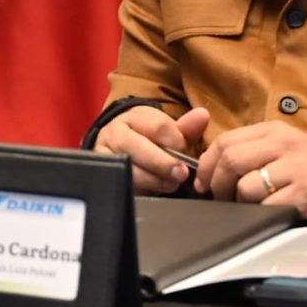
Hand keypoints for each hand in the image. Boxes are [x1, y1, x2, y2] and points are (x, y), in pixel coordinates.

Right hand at [94, 105, 211, 194]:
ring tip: (170, 185)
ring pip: (126, 166)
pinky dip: (138, 188)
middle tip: (181, 174)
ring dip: (152, 178)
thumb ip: (187, 127)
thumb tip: (203, 115)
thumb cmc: (149, 141)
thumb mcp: (167, 133)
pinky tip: (152, 191)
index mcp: (134, 117)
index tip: (184, 151)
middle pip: (136, 145)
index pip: (157, 126)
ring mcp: (105, 153)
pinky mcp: (103, 173)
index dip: (175, 141)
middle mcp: (115, 132)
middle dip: (162, 162)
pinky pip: (119, 181)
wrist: (119, 151)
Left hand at [197, 120, 306, 217]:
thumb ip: (253, 150)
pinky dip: (260, 213)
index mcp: (275, 130)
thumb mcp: (286, 147)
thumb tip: (212, 168)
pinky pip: (266, 206)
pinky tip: (269, 212)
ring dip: (239, 202)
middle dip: (218, 185)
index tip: (204, 182)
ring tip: (248, 206)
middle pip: (231, 161)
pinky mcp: (304, 194)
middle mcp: (284, 145)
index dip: (207, 164)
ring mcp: (295, 169)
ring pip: (245, 186)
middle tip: (221, 198)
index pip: (225, 141)